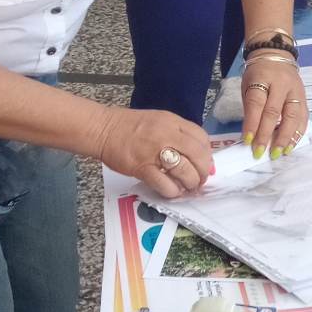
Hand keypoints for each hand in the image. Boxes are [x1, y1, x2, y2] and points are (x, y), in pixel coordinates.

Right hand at [95, 107, 212, 197]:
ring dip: (191, 183)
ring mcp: (155, 151)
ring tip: (188, 187)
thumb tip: (197, 155)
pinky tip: (172, 191)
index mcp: (172, 122)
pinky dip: (172, 191)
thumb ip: (178, 134)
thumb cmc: (130, 126)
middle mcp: (167, 134)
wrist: (103, 129)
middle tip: (200, 180)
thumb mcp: (159, 121)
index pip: (201, 138)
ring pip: (185, 171)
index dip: (207, 154)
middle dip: (203, 171)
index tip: (205, 164)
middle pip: (198, 155)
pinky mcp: (142, 168)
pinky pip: (165, 184)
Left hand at [240, 55, 309, 158]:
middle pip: (275, 111)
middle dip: (267, 134)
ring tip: (280, 152)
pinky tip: (291, 145)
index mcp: (262, 77)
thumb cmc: (258, 74)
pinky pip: (303, 117)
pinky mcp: (305, 97)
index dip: (252, 123)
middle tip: (261, 152)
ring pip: (293, 116)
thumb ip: (250, 107)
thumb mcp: (248, 85)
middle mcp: (282, 84)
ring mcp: (296, 91)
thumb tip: (251, 135)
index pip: (257, 102)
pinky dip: (298, 133)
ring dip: (286, 137)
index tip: (248, 141)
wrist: (277, 55)